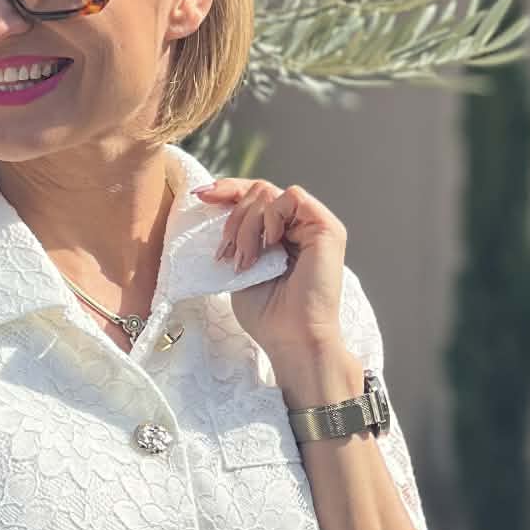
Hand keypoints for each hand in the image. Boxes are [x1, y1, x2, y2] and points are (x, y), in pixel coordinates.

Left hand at [195, 177, 348, 363]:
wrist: (292, 339)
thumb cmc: (268, 315)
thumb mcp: (240, 268)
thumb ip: (236, 237)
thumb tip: (214, 205)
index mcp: (279, 234)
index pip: (253, 197)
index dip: (227, 191)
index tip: (201, 197)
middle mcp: (298, 226)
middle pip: (258, 191)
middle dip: (233, 219)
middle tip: (228, 255)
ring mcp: (314, 225)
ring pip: (269, 193)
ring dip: (247, 225)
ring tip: (245, 261)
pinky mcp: (327, 227)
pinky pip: (292, 197)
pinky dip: (272, 217)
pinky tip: (270, 244)